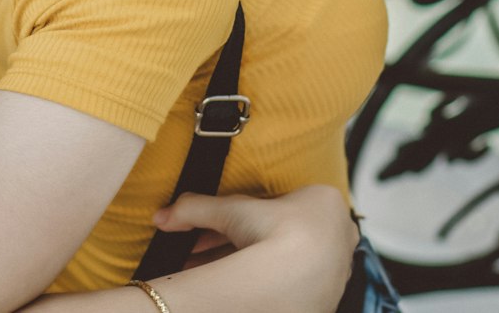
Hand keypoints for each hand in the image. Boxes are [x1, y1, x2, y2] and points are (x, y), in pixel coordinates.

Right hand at [152, 185, 359, 307]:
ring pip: (287, 262)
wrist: (299, 278)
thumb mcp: (231, 211)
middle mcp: (338, 234)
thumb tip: (161, 216)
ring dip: (251, 265)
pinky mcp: (328, 298)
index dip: (238, 217)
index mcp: (325, 200)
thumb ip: (196, 209)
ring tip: (210, 270)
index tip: (214, 229)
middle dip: (238, 243)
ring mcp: (336, 269)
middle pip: (278, 235)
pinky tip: (242, 289)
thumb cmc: (276, 234)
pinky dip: (269, 285)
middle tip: (204, 250)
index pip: (276, 205)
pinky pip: (294, 287)